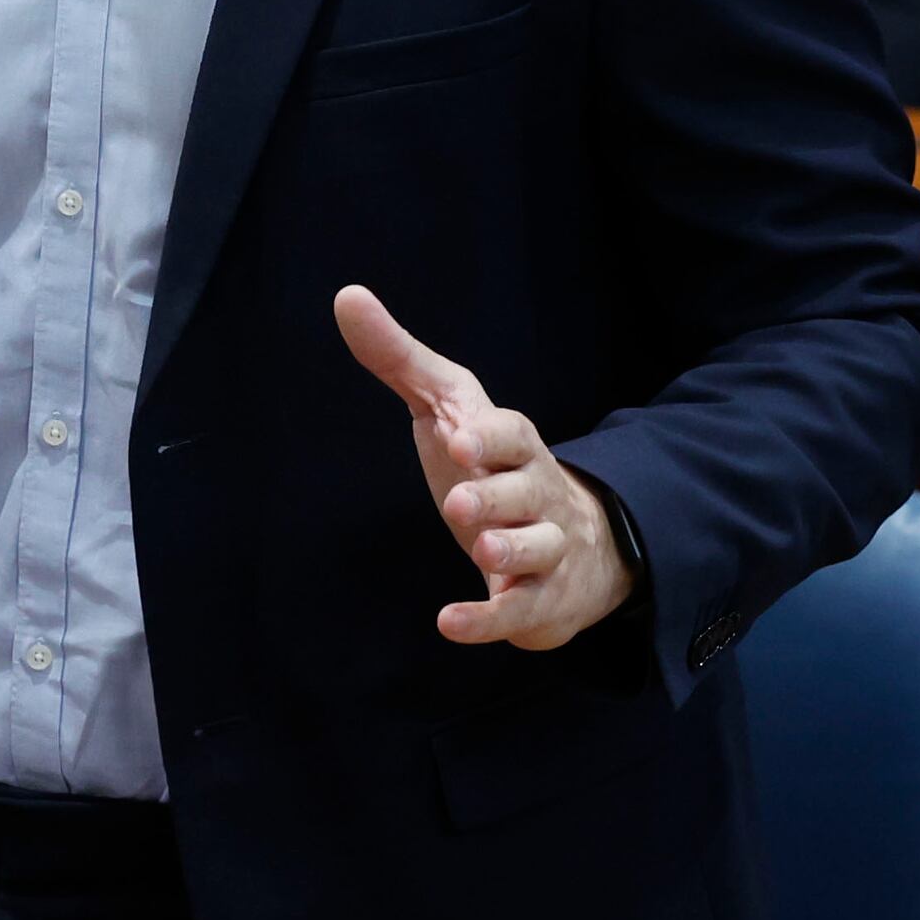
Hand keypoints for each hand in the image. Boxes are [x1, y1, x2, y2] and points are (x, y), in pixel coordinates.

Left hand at [335, 285, 636, 651]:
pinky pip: (520, 612)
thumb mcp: (447, 409)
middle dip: (497, 496)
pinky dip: (489, 619)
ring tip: (483, 551)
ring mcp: (546, 548)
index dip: (487, 436)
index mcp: (514, 444)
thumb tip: (347, 297)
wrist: (572, 543)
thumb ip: (398, 358)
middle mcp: (538, 493)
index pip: (509, 433)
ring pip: (540, 548)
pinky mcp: (540, 601)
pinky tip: (450, 623)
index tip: (458, 437)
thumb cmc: (490, 466)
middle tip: (461, 503)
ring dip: (513, 549)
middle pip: (526, 491)